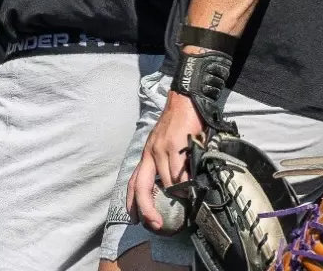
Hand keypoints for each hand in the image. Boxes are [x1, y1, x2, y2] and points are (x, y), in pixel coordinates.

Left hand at [131, 92, 203, 229]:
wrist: (186, 99)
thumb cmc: (178, 123)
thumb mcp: (165, 143)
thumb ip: (165, 163)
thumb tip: (173, 186)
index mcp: (147, 154)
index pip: (134, 181)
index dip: (131, 202)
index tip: (135, 219)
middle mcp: (150, 153)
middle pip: (142, 187)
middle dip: (146, 209)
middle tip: (155, 224)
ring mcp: (162, 149)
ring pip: (167, 182)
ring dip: (175, 197)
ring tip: (183, 207)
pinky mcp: (177, 145)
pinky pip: (180, 172)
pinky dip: (185, 184)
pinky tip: (191, 190)